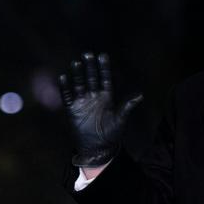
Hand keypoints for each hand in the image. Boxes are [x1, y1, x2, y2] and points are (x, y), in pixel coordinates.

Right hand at [59, 52, 142, 166]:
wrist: (98, 149)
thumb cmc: (112, 134)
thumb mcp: (121, 120)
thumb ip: (127, 106)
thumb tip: (140, 95)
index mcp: (107, 97)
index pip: (105, 79)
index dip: (104, 68)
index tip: (103, 56)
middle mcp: (94, 97)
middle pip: (91, 78)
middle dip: (90, 67)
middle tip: (88, 54)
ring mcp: (83, 102)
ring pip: (79, 84)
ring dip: (77, 74)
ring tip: (76, 63)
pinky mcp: (73, 110)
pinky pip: (68, 96)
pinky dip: (65, 87)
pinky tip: (63, 77)